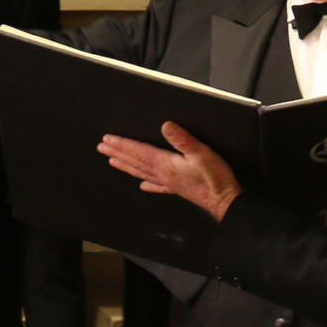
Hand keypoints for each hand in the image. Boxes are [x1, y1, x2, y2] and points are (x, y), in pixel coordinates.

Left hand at [99, 121, 243, 222]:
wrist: (224, 201)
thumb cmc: (214, 178)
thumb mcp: (201, 153)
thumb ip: (182, 139)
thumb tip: (166, 125)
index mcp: (166, 164)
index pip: (139, 152)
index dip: (123, 144)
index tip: (108, 140)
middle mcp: (162, 175)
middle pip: (135, 162)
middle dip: (118, 153)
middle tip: (102, 147)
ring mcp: (168, 183)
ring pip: (141, 173)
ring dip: (126, 166)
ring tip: (113, 161)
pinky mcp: (177, 189)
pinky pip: (156, 186)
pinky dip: (147, 184)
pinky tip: (142, 185)